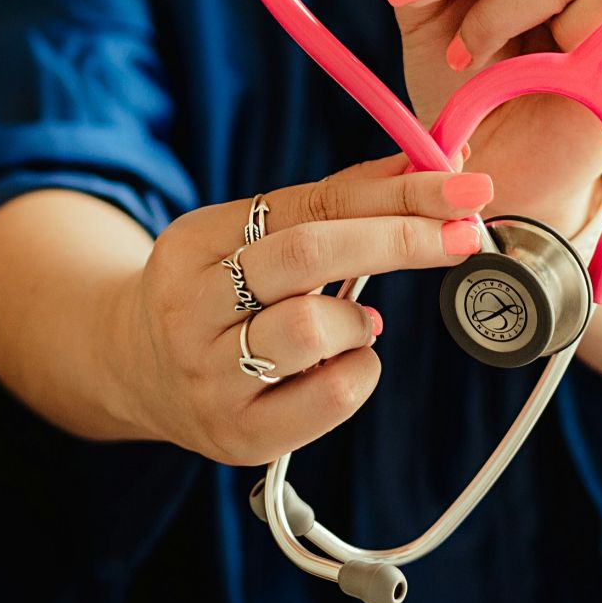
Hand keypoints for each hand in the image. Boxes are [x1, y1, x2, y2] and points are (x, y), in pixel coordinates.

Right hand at [113, 155, 492, 464]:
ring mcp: (209, 377)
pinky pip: (329, 398)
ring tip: (356, 323)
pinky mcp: (239, 435)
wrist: (135, 373)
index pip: (308, 204)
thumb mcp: (252, 237)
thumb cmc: (221, 294)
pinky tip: (344, 364)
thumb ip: (335, 204)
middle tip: (466, 234)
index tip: (463, 187)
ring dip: (359, 320)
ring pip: (312, 329)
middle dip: (400, 239)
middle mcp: (190, 308)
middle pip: (307, 254)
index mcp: (193, 243)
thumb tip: (432, 167)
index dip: (394, 193)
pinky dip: (360, 371)